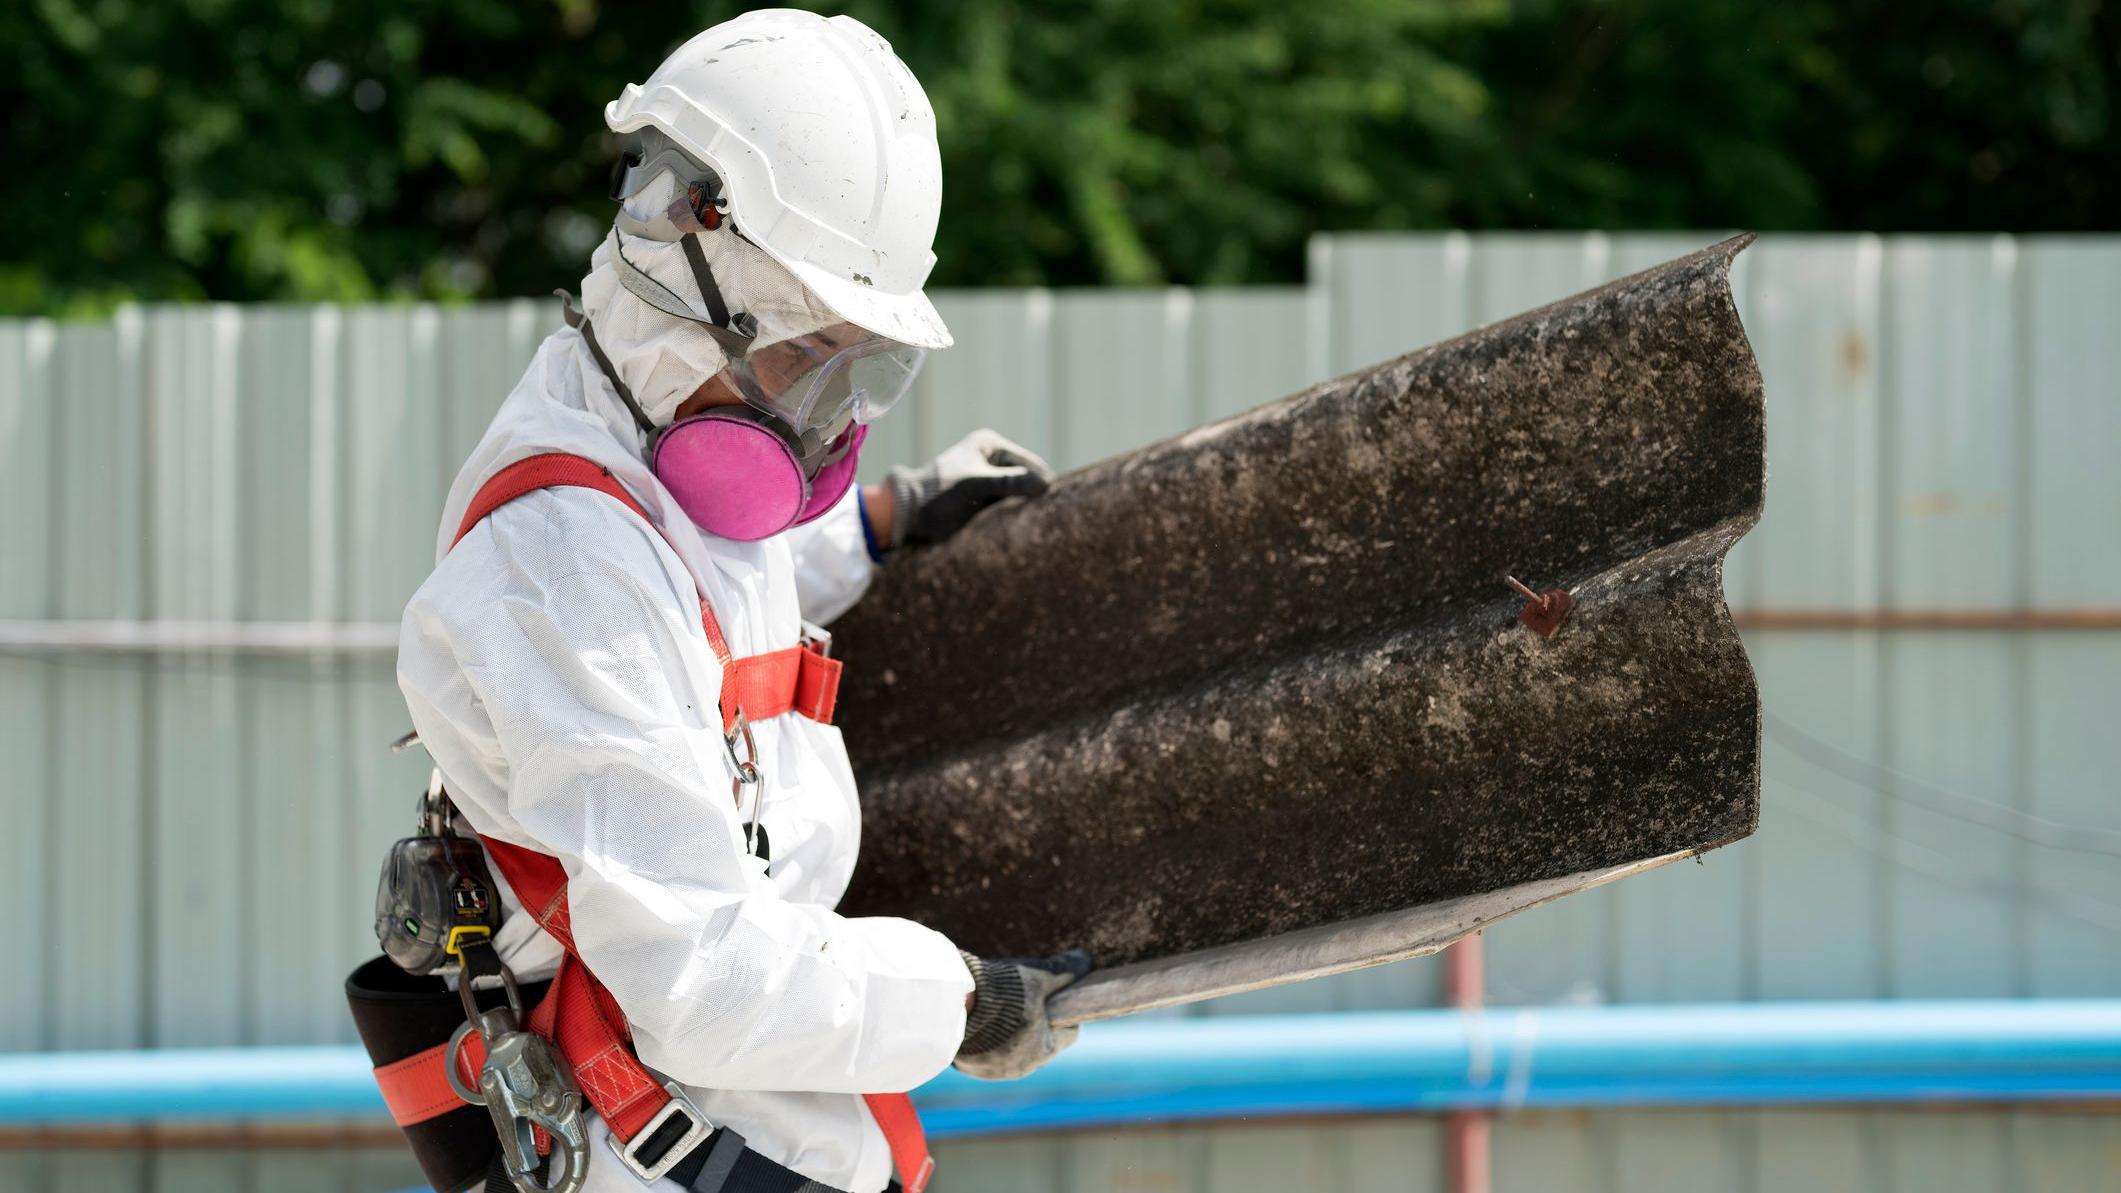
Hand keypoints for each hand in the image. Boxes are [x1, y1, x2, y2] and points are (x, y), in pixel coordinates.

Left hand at [885, 429, 1055, 548]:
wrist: (906, 516)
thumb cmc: (937, 496)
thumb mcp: (975, 486)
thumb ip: (1010, 482)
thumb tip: (1046, 484)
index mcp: (990, 445)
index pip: (1031, 463)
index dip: (1044, 483)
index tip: (1057, 505)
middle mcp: (990, 458)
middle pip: (1026, 478)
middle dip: (1035, 496)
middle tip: (1049, 518)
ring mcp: (986, 479)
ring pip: (1017, 494)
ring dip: (1023, 508)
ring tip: (1035, 524)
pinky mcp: (981, 498)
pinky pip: (1005, 505)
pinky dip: (1012, 515)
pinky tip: (1020, 528)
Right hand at [954, 948, 1091, 1080]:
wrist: (954, 1007)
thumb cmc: (1004, 993)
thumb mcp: (1039, 975)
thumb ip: (1065, 970)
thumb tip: (1085, 960)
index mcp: (1044, 1049)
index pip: (1069, 1033)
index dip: (1064, 1012)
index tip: (1055, 996)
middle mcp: (1022, 1067)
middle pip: (1040, 1043)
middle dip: (1038, 1024)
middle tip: (1027, 999)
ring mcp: (994, 1071)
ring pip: (1013, 1051)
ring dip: (1012, 1035)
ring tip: (1001, 1009)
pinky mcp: (971, 1068)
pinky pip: (987, 1055)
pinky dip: (988, 1041)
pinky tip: (981, 1020)